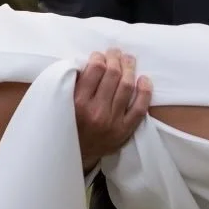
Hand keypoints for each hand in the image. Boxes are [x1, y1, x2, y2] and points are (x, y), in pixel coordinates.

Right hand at [73, 49, 151, 170]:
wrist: (75, 155)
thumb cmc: (68, 124)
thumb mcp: (63, 104)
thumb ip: (73, 84)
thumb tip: (88, 62)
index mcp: (78, 102)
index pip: (95, 69)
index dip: (99, 57)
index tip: (99, 56)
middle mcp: (96, 111)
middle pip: (113, 74)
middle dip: (116, 58)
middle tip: (116, 53)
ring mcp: (113, 121)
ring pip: (127, 87)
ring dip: (130, 69)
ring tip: (129, 60)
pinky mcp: (125, 131)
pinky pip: (140, 108)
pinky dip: (145, 92)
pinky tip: (144, 79)